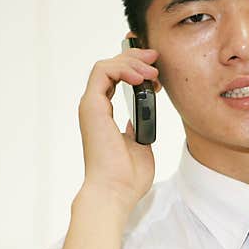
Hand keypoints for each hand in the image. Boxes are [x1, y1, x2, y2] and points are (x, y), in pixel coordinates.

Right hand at [77, 40, 163, 214]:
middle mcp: (95, 108)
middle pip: (110, 67)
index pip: (114, 79)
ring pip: (105, 65)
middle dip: (134, 57)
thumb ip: (138, 128)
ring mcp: (92, 106)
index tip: (156, 71)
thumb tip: (139, 119)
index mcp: (105, 115)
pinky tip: (141, 78)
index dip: (134, 67)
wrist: (116, 192)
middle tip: (155, 58)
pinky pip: (102, 72)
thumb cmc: (127, 177)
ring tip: (152, 72)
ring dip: (131, 62)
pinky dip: (123, 68)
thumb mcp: (141, 145)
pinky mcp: (91, 107)